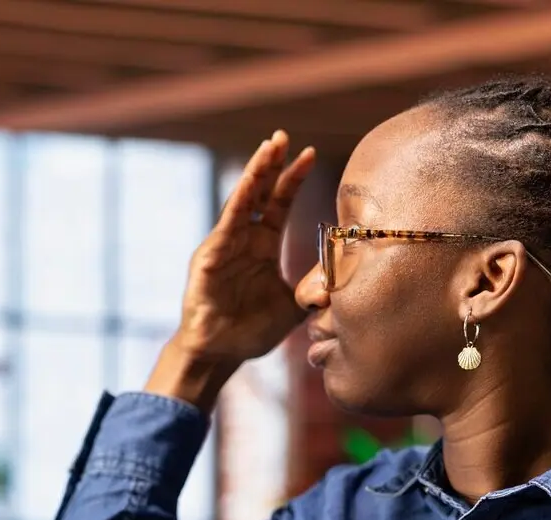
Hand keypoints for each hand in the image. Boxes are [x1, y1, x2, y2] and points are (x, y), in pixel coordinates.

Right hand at [174, 130, 315, 365]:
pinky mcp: (209, 258)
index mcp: (262, 246)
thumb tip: (341, 282)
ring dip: (256, 173)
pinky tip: (250, 182)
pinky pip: (227, 225)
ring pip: (242, 201)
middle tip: (283, 135)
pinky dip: (239, 202)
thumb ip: (315, 290)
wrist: (221, 354)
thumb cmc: (250, 330)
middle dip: (272, 164)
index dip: (293, 179)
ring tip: (268, 146)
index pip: (280, 204)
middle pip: (260, 193)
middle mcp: (243, 239)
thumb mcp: (293, 307)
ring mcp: (225, 246)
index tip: (311, 154)